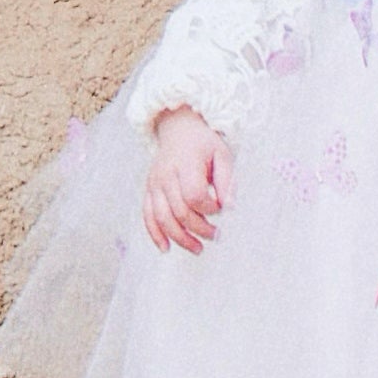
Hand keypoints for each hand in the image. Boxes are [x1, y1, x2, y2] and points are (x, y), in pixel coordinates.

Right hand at [143, 107, 231, 253]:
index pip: (194, 195)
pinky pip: (148, 215)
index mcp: (185, 163)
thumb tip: (229, 207)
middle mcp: (166, 175)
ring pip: (162, 218)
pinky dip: (155, 234)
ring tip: (197, 249)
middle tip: (215, 235)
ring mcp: (155, 183)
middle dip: (199, 228)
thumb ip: (226, 181)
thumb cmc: (202, 144)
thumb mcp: (222, 154)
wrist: (178, 128)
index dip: (209, 208)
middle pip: (179, 211)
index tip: (219, 208)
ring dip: (180, 238)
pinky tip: (166, 248)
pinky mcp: (149, 190)